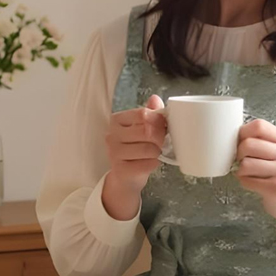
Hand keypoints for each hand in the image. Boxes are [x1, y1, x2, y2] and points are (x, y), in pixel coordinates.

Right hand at [102, 95, 166, 219]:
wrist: (126, 176)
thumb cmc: (136, 149)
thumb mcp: (142, 128)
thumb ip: (150, 113)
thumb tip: (155, 99)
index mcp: (116, 120)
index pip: (143, 114)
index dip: (159, 120)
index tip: (164, 127)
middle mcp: (111, 135)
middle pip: (147, 131)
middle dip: (160, 137)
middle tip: (161, 142)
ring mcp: (113, 153)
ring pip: (149, 149)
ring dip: (157, 152)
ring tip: (154, 153)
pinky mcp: (120, 169)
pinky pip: (148, 164)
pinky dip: (154, 164)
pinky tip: (149, 163)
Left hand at [235, 118, 275, 234]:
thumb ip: (259, 139)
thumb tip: (232, 135)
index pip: (259, 126)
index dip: (243, 132)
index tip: (241, 141)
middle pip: (248, 144)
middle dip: (239, 153)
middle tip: (243, 160)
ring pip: (245, 163)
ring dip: (240, 169)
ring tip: (248, 172)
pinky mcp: (275, 188)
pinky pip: (246, 180)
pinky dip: (244, 181)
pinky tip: (252, 181)